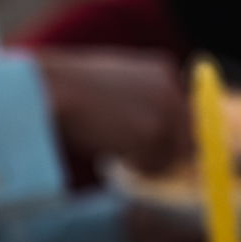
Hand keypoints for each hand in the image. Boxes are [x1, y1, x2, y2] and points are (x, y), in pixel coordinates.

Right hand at [33, 48, 191, 174]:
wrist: (52, 86)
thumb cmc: (73, 87)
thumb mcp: (118, 81)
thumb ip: (143, 100)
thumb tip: (157, 133)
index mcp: (164, 70)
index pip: (188, 114)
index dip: (175, 138)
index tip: (163, 152)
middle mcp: (171, 89)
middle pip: (187, 139)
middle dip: (167, 155)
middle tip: (140, 161)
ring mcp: (164, 112)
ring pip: (170, 157)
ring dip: (147, 163)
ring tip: (116, 151)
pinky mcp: (150, 135)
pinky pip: (153, 168)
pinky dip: (134, 170)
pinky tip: (110, 153)